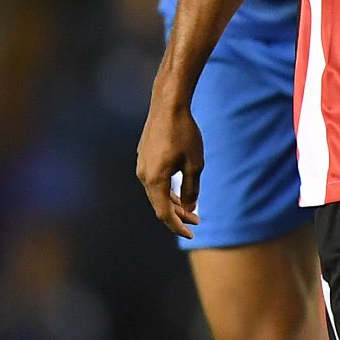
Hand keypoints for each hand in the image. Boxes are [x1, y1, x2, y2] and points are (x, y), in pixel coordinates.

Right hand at [137, 97, 203, 238]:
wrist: (168, 105)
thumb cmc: (185, 133)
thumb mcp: (195, 164)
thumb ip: (191, 188)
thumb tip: (190, 207)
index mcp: (154, 180)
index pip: (164, 213)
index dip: (177, 226)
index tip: (191, 235)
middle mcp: (143, 175)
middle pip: (160, 204)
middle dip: (178, 216)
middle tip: (197, 222)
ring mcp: (142, 165)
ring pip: (157, 192)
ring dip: (174, 202)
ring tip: (192, 209)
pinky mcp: (144, 156)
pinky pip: (155, 180)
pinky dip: (167, 189)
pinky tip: (180, 189)